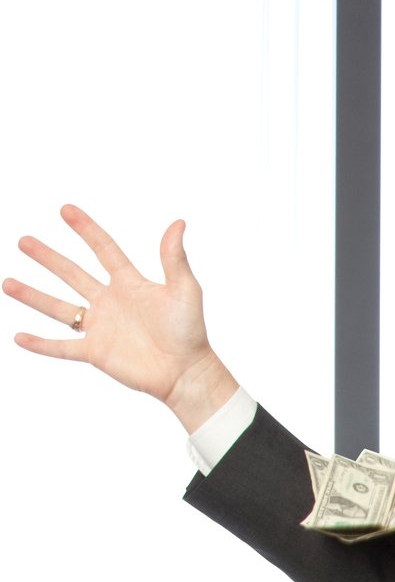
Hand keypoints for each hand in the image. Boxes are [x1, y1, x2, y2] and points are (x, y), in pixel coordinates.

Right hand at [6, 204, 237, 430]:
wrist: (187, 371)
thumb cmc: (190, 331)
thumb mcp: (184, 290)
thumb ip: (174, 258)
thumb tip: (178, 223)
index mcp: (131, 284)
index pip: (104, 250)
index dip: (86, 230)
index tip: (66, 210)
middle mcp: (111, 302)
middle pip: (73, 274)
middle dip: (48, 258)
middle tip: (23, 241)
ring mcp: (101, 327)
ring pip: (60, 308)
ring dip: (34, 296)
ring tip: (8, 283)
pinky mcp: (96, 352)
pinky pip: (62, 347)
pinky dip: (40, 344)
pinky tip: (19, 337)